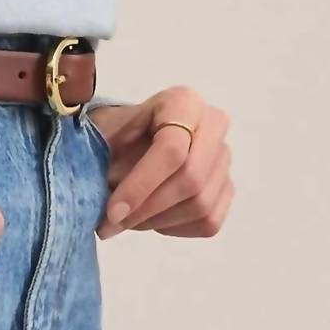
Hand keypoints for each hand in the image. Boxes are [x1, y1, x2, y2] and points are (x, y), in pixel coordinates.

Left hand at [90, 86, 233, 239]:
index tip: (112, 211)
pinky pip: (209, 221)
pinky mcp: (226, 187)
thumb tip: (111, 209)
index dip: (140, 186)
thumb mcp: (102, 136)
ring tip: (126, 219)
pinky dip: (174, 228)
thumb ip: (103, 163)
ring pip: (201, 205)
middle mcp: (213, 124)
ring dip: (157, 221)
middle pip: (191, 179)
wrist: (128, 141)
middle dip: (147, 208)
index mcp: (182, 102)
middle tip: (112, 223)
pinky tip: (149, 218)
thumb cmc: (113, 134)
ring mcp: (224, 157)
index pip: (171, 150)